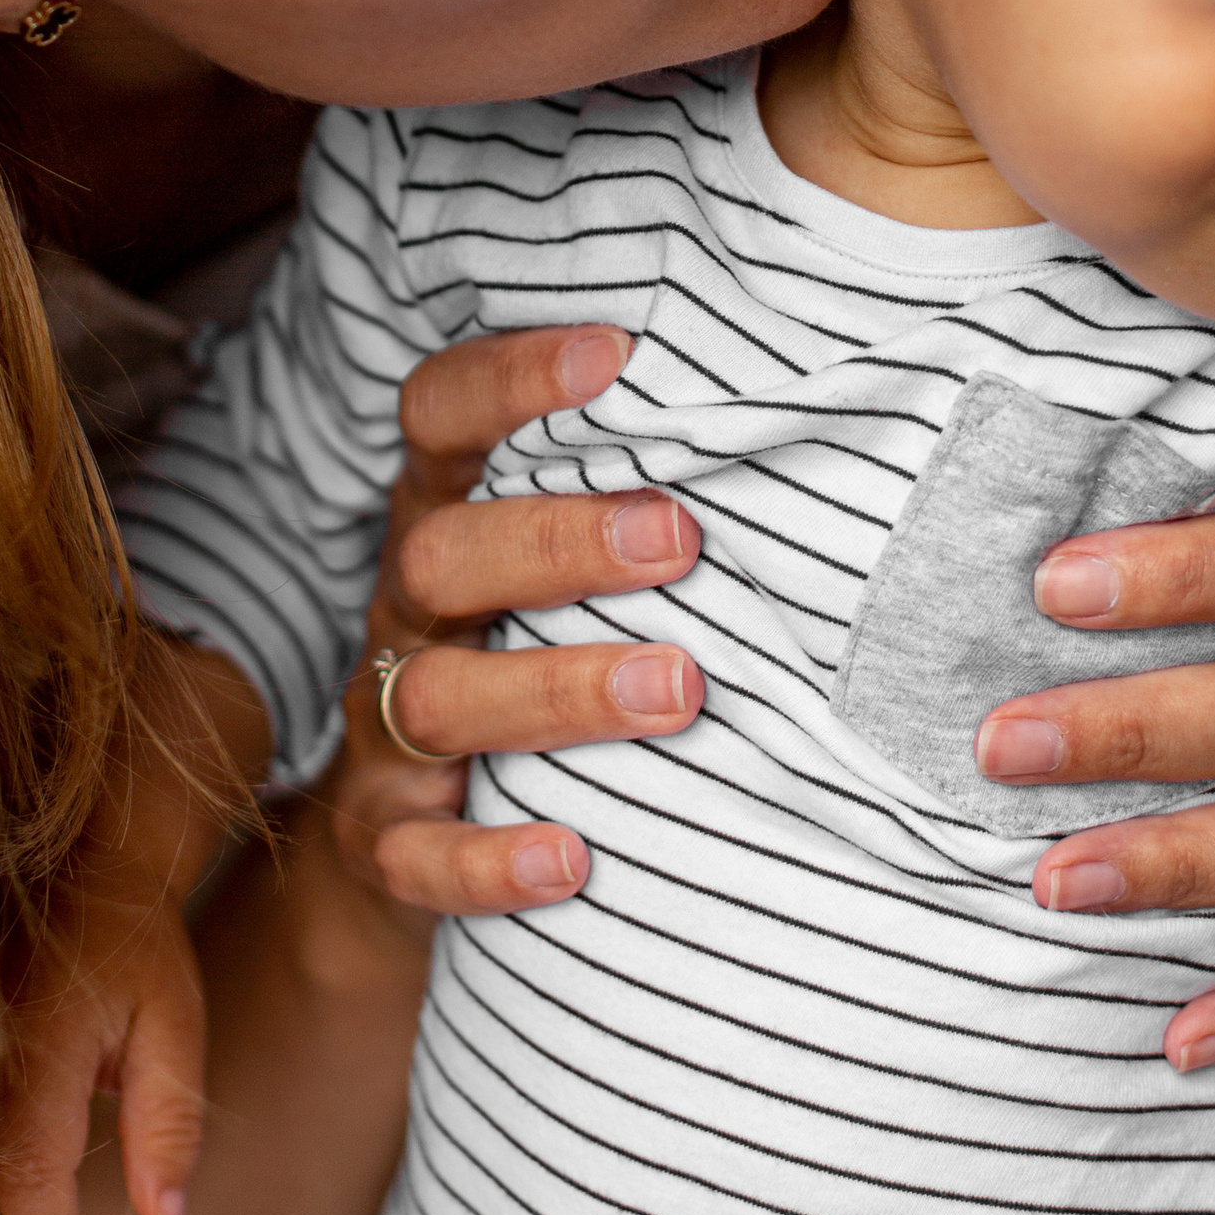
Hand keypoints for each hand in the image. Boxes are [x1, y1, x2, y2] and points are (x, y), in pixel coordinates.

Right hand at [325, 324, 705, 915]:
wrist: (407, 833)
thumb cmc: (539, 649)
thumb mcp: (566, 566)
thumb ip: (647, 500)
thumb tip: (830, 438)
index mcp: (447, 516)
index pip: (441, 416)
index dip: (508, 378)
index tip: (614, 354)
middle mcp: (408, 611)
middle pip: (441, 555)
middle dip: (557, 542)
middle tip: (679, 539)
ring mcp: (384, 728)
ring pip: (438, 697)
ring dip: (557, 689)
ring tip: (679, 688)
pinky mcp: (384, 839)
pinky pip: (416, 855)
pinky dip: (487, 860)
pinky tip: (570, 859)